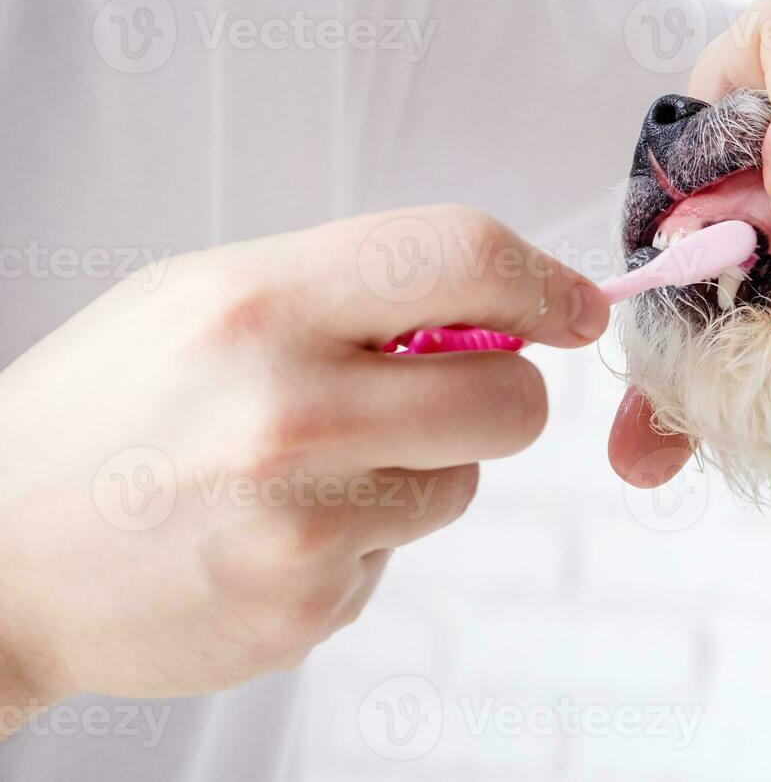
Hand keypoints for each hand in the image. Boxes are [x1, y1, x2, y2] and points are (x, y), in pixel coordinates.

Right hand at [0, 206, 605, 724]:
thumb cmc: (106, 412)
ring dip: (423, 468)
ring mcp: (300, 523)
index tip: (573, 306)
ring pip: (467, 481)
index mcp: (261, 303)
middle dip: (505, 391)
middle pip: (513, 395)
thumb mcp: (206, 299)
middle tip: (448, 391)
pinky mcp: (305, 606)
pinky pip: (401, 551)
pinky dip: (365, 536)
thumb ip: (353, 290)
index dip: (543, 279)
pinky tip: (275, 528)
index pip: (463, 256)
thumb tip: (499, 308)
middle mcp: (289, 411)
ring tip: (312, 468)